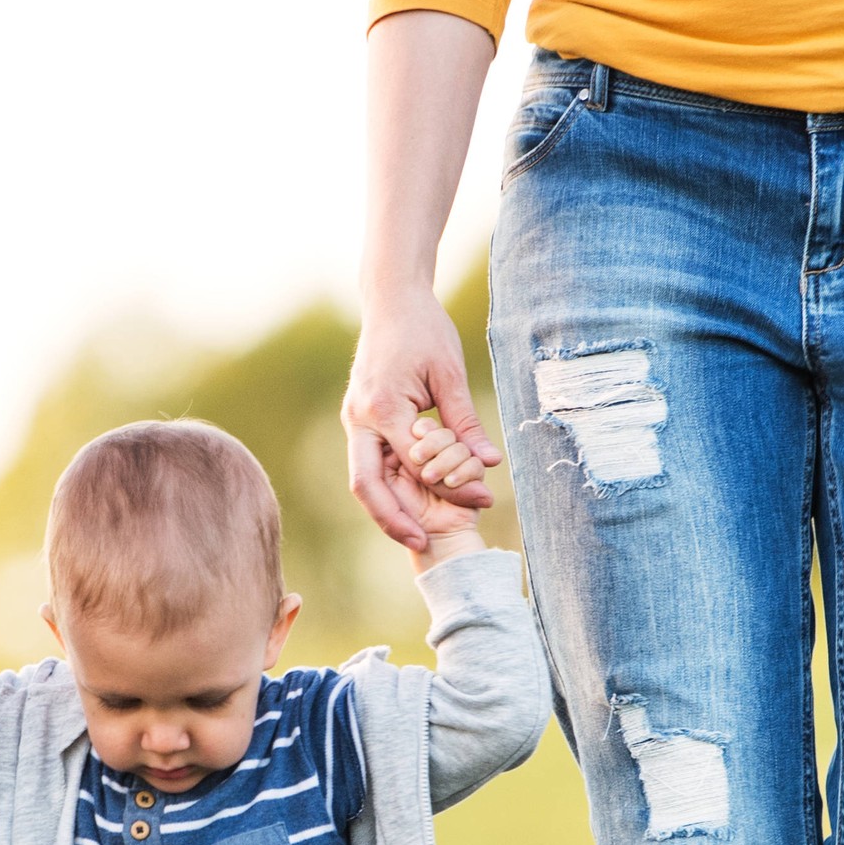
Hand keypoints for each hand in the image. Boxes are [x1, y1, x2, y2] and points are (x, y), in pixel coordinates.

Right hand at [343, 286, 501, 552]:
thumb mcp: (451, 374)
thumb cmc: (424, 331)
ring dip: (387, 509)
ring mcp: (354, 421)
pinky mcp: (359, 421)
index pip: (414, 463)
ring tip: (418, 532)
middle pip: (366, 485)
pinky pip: (370, 464)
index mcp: (382, 406)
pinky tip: (412, 504)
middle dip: (391, 519)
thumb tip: (489, 464)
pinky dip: (388, 487)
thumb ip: (465, 422)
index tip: (483, 500)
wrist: (391, 303)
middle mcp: (359, 418)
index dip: (449, 487)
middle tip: (422, 542)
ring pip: (363, 480)